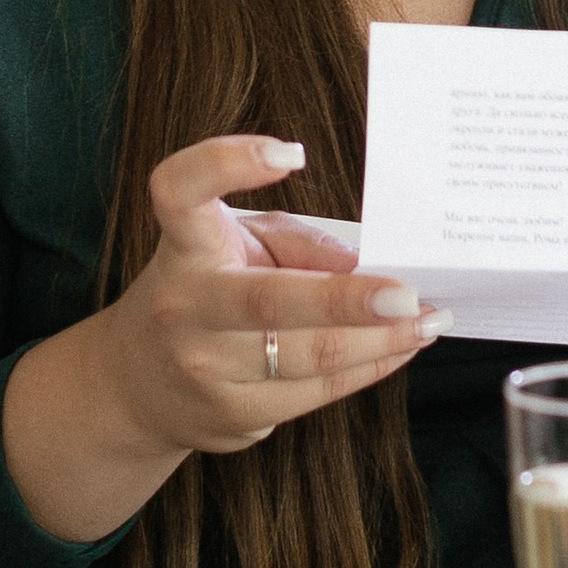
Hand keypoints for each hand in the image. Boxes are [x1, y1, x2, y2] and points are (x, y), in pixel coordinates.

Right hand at [1, 135, 444, 541]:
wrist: (137, 385)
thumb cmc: (205, 291)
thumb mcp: (236, 246)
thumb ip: (294, 242)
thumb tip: (362, 263)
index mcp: (185, 247)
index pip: (181, 192)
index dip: (226, 164)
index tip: (290, 153)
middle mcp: (187, 306)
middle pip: (268, 300)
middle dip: (345, 300)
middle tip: (407, 293)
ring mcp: (206, 367)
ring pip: (307, 356)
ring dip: (381, 339)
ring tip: (430, 319)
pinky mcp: (233, 414)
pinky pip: (315, 392)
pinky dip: (368, 367)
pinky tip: (402, 348)